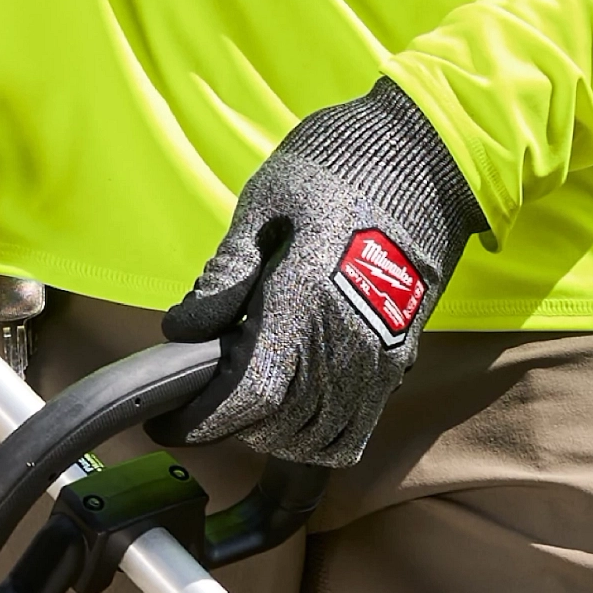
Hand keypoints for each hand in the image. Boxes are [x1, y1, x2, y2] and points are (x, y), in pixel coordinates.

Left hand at [159, 83, 487, 468]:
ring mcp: (381, 355)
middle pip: (279, 426)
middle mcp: (348, 340)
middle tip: (205, 391)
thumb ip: (228, 270)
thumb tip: (184, 328)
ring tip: (248, 400)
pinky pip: (358, 427)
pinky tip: (293, 410)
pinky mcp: (400, 356)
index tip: (167, 420)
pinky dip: (320, 435)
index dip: (200, 421)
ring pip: (320, 437)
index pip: (250, 396)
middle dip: (230, 423)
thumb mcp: (267, 200)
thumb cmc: (337, 166)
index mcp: (306, 299)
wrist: (425, 155)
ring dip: (275, 434)